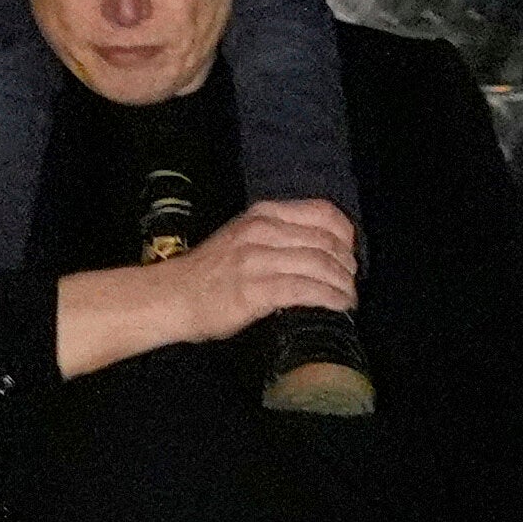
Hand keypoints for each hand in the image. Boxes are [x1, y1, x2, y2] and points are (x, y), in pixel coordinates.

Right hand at [53, 199, 353, 374]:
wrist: (172, 296)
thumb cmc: (209, 272)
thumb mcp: (244, 236)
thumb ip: (279, 236)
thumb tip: (323, 251)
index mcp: (263, 214)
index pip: (323, 213)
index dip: (346, 236)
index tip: (349, 256)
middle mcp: (263, 230)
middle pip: (327, 242)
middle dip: (347, 266)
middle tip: (351, 284)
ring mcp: (258, 259)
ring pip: (321, 266)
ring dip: (343, 286)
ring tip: (348, 299)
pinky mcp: (256, 289)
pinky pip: (306, 290)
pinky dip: (330, 299)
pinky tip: (339, 308)